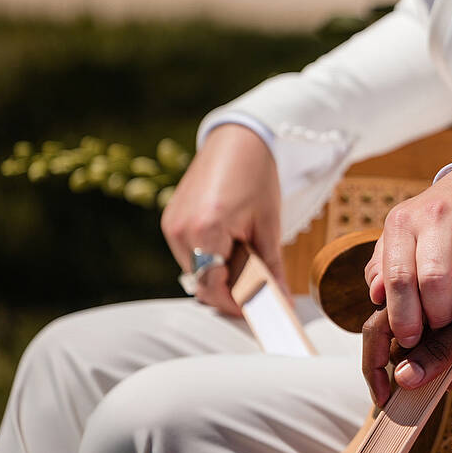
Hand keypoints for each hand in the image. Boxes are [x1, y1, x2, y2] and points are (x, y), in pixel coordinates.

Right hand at [161, 124, 282, 315]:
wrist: (236, 140)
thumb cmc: (255, 177)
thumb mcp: (268, 225)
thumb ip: (271, 268)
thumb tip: (281, 301)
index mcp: (205, 230)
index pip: (212, 288)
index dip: (234, 305)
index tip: (256, 312)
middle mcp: (180, 230)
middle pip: (201, 283)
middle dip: (228, 291)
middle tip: (257, 289)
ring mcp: (171, 224)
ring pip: (194, 270)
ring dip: (218, 274)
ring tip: (245, 257)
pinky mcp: (170, 219)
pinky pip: (188, 253)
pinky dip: (209, 258)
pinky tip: (229, 244)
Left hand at [362, 201, 451, 406]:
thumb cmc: (435, 225)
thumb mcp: (404, 239)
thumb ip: (387, 268)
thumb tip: (377, 297)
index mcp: (402, 223)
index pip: (398, 276)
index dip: (403, 314)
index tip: (411, 342)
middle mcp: (435, 212)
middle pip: (434, 276)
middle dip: (439, 316)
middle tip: (447, 341)